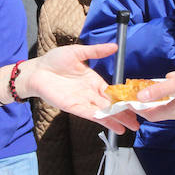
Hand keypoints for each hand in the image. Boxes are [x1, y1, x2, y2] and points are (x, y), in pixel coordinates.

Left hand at [18, 43, 138, 133]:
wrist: (36, 70)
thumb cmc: (54, 60)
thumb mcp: (78, 52)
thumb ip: (96, 51)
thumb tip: (114, 46)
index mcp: (93, 81)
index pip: (113, 92)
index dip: (124, 98)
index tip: (137, 103)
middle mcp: (89, 93)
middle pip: (111, 106)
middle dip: (125, 114)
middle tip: (139, 122)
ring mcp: (82, 101)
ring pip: (103, 112)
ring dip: (116, 120)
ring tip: (129, 128)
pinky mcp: (72, 107)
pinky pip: (89, 113)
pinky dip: (101, 119)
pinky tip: (112, 125)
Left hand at [135, 53, 174, 120]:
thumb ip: (160, 90)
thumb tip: (141, 97)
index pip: (153, 115)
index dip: (140, 108)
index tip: (130, 99)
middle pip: (162, 109)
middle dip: (150, 98)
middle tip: (141, 87)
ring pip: (172, 101)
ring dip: (163, 93)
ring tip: (156, 82)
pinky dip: (174, 89)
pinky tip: (174, 78)